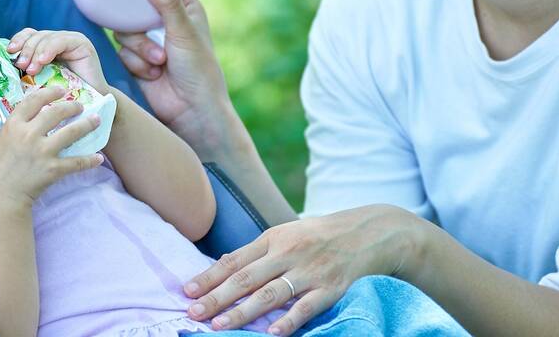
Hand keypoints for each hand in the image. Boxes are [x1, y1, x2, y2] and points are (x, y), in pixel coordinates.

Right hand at [0, 86, 105, 207]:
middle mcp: (29, 134)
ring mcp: (43, 151)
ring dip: (87, 124)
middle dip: (72, 106)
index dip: (49, 92)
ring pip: (71, 132)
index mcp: (13, 125)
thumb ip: (3, 130)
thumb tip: (12, 120)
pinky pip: (76, 162)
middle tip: (80, 106)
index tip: (60, 90)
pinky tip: (98, 158)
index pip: (34, 101)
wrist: (1, 196)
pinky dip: (89, 160)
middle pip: (56, 112)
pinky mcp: (53, 168)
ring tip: (96, 120)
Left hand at [6, 29, 108, 93]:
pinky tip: (43, 60)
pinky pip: (61, 41)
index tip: (9, 52)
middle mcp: (58, 40)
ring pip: (47, 37)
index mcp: (46, 46)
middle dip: (25, 49)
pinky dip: (49, 49)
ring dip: (36, 52)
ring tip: (31, 69)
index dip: (18, 40)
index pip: (29, 35)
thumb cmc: (62, 97)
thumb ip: (27, 70)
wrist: (88, 106)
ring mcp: (70, 39)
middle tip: (20, 65)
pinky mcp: (81, 43)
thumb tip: (4, 67)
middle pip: (36, 36)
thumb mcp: (40, 81)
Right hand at [113, 0, 235, 153]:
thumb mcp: (184, 32)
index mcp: (182, 8)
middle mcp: (163, 22)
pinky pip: (122, 51)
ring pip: (125, 31)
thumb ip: (167, 4)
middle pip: (134, 8)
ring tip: (160, 61)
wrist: (190, 110)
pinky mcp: (136, 60)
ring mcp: (148, 41)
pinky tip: (153, 74)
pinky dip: (136, 63)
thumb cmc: (197, 69)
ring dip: (141, 48)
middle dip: (142, 28)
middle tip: (155, 37)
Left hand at [182, 204, 425, 334]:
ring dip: (242, 312)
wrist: (371, 232)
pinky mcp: (331, 289)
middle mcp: (289, 252)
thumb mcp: (288, 234)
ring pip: (270, 295)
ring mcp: (310, 271)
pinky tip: (269, 333)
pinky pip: (305, 308)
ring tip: (219, 325)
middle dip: (217, 297)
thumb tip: (223, 267)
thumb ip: (259, 252)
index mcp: (275, 238)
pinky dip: (287, 321)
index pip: (235, 259)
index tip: (187, 291)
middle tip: (193, 312)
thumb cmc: (321, 235)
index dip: (209, 276)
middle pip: (246, 278)